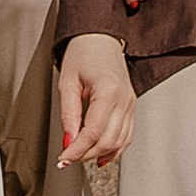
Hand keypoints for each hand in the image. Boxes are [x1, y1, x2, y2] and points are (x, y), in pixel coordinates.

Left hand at [56, 31, 136, 166]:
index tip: (64, 158)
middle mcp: (124, 98)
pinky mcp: (131, 105)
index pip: (93, 132)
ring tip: (81, 157)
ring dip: (100, 154)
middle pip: (108, 141)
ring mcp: (130, 103)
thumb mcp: (67, 81)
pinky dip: (115, 149)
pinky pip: (127, 135)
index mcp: (108, 90)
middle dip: (87, 155)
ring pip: (120, 142)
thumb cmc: (83, 52)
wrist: (99, 36)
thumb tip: (69, 141)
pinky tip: (102, 155)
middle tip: (69, 159)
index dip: (77, 149)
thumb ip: (68, 114)